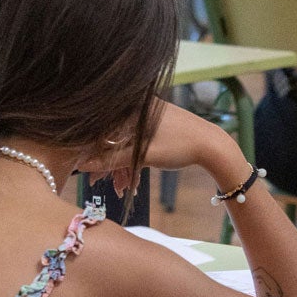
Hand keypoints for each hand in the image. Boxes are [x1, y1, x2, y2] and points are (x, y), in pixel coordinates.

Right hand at [75, 101, 241, 192]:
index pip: (101, 127)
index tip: (85, 171)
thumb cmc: (181, 145)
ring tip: (120, 189)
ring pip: (123, 142)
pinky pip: (135, 143)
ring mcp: (146, 118)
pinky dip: (132, 161)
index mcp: (133, 107)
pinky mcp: (154, 128)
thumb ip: (112, 159)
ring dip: (120, 166)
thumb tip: (82, 164)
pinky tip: (132, 183)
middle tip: (97, 183)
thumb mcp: (143, 154)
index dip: (89, 150)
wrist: (213, 146)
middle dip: (105, 163)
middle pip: (110, 136)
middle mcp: (137, 108)